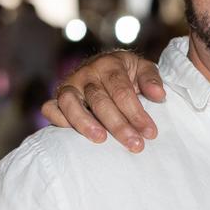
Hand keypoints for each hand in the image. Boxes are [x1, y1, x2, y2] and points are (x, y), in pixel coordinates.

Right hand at [41, 51, 166, 152]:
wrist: (105, 68)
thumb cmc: (127, 74)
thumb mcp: (143, 69)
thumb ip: (151, 80)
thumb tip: (159, 95)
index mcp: (110, 65)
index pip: (122, 91)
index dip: (136, 113)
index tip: (150, 133)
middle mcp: (87, 73)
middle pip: (100, 100)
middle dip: (118, 125)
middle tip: (134, 145)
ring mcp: (70, 85)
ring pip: (71, 103)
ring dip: (85, 123)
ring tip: (101, 140)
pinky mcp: (57, 98)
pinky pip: (50, 109)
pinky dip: (59, 120)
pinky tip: (73, 136)